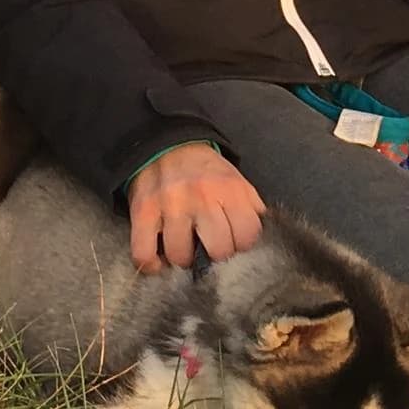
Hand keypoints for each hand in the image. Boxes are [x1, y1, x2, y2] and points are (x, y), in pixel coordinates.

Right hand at [126, 142, 265, 273]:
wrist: (167, 144)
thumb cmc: (207, 172)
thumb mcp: (237, 182)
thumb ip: (253, 210)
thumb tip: (265, 243)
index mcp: (230, 190)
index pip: (247, 238)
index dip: (242, 248)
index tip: (234, 246)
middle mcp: (202, 197)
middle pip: (218, 251)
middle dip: (216, 257)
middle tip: (209, 251)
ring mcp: (171, 205)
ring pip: (180, 256)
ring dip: (183, 260)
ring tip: (184, 252)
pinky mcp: (143, 211)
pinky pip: (144, 253)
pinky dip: (152, 265)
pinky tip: (159, 262)